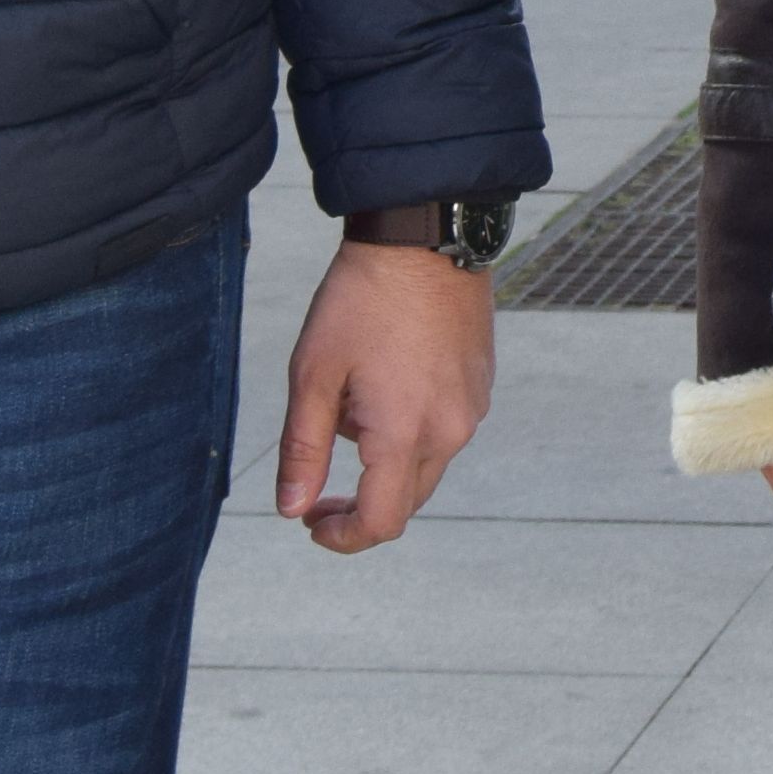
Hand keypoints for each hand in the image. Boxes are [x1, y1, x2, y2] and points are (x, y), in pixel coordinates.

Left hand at [278, 242, 493, 550]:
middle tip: (316, 487)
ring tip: (349, 404)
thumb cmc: (360, 301)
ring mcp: (471, 407)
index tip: (311, 523)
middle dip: (359, 503)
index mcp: (404, 434)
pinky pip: (444, 429)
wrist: (423, 236)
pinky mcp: (480, 384)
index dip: (343, 537)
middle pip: (406, 500)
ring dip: (384, 460)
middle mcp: (449, 430)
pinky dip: (409, 430)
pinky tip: (383, 383)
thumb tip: (292, 509)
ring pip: (425, 464)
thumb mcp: (313, 375)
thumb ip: (302, 451)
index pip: (381, 522)